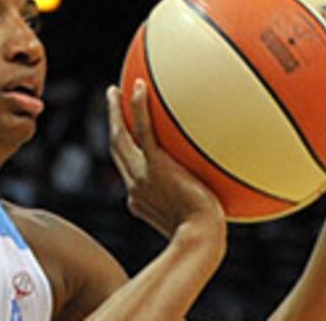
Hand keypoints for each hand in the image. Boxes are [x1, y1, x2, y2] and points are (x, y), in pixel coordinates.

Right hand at [106, 79, 225, 238]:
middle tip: (113, 99)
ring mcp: (141, 175)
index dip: (125, 149)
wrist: (200, 238)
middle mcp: (135, 185)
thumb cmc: (206, 236)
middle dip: (113, 123)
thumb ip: (198, 202)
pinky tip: (140, 87)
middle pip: (117, 148)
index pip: (128, 169)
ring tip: (115, 89)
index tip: (127, 134)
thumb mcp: (198, 219)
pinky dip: (137, 108)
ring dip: (115, 112)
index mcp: (140, 197)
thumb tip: (212, 194)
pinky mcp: (154, 166)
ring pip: (120, 137)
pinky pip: (143, 130)